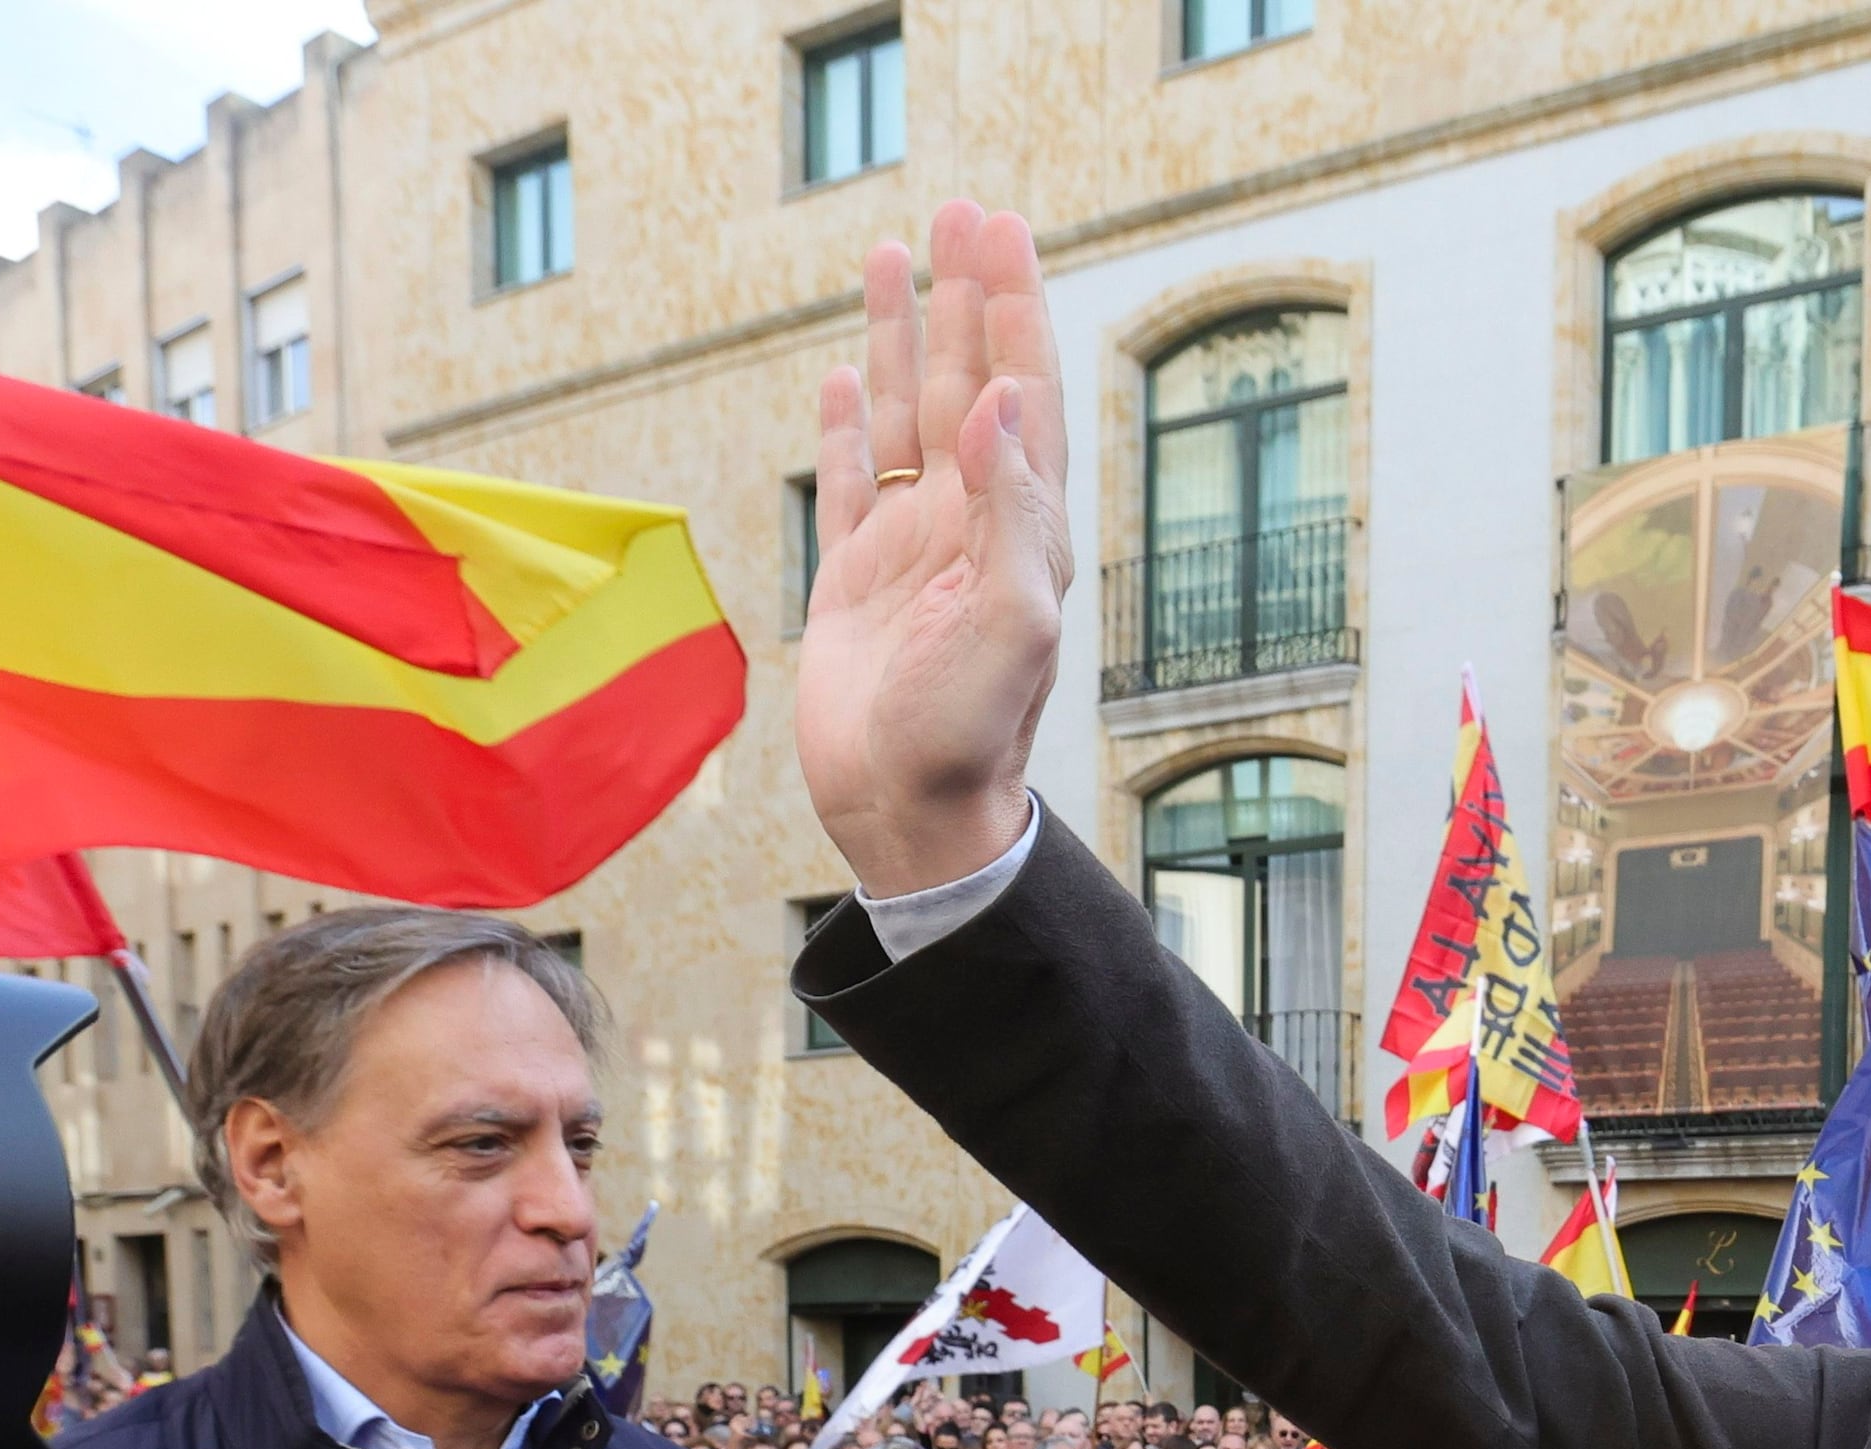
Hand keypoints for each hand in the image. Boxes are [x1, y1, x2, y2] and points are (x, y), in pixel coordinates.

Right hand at [798, 205, 1070, 897]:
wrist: (908, 814)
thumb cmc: (970, 733)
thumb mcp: (1010, 620)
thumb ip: (1012, 508)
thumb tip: (1003, 398)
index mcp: (1022, 530)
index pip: (1023, 392)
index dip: (1015, 309)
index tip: (1003, 231)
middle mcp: (973, 526)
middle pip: (969, 381)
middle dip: (966, 296)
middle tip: (960, 211)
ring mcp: (911, 549)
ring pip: (906, 415)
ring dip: (905, 335)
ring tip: (894, 255)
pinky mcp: (855, 581)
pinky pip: (850, 480)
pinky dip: (847, 424)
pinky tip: (849, 372)